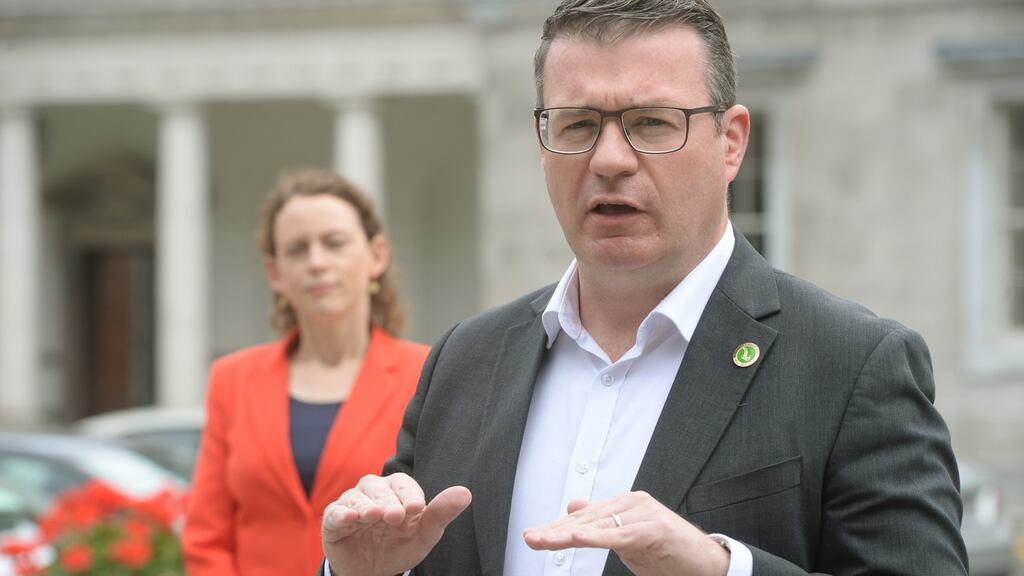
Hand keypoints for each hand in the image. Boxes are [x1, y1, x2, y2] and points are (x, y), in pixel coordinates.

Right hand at [321, 473, 471, 575]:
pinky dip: (342, 513)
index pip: (403, 484)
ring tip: (374, 516)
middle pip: (379, 487)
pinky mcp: (334, 520)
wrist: (373, 572)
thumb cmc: (400, 547)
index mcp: (397, 491)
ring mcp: (352, 504)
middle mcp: (374, 493)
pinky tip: (351, 518)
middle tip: (396, 516)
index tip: (418, 508)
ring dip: (366, 505)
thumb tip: (466, 493)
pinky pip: (335, 512)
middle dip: (388, 501)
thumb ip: (441, 514)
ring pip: (356, 496)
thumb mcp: (423, 535)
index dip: (410, 494)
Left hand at [523, 491, 728, 575]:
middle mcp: (632, 503)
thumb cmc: (669, 553)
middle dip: (555, 530)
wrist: (707, 564)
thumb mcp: (628, 539)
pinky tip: (576, 538)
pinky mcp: (654, 528)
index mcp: (624, 504)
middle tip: (531, 538)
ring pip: (598, 526)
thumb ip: (602, 523)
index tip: (534, 536)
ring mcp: (644, 513)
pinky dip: (596, 537)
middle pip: (586, 520)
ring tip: (544, 540)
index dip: (557, 527)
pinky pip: (619, 535)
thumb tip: (573, 507)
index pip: (583, 518)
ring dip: (567, 534)